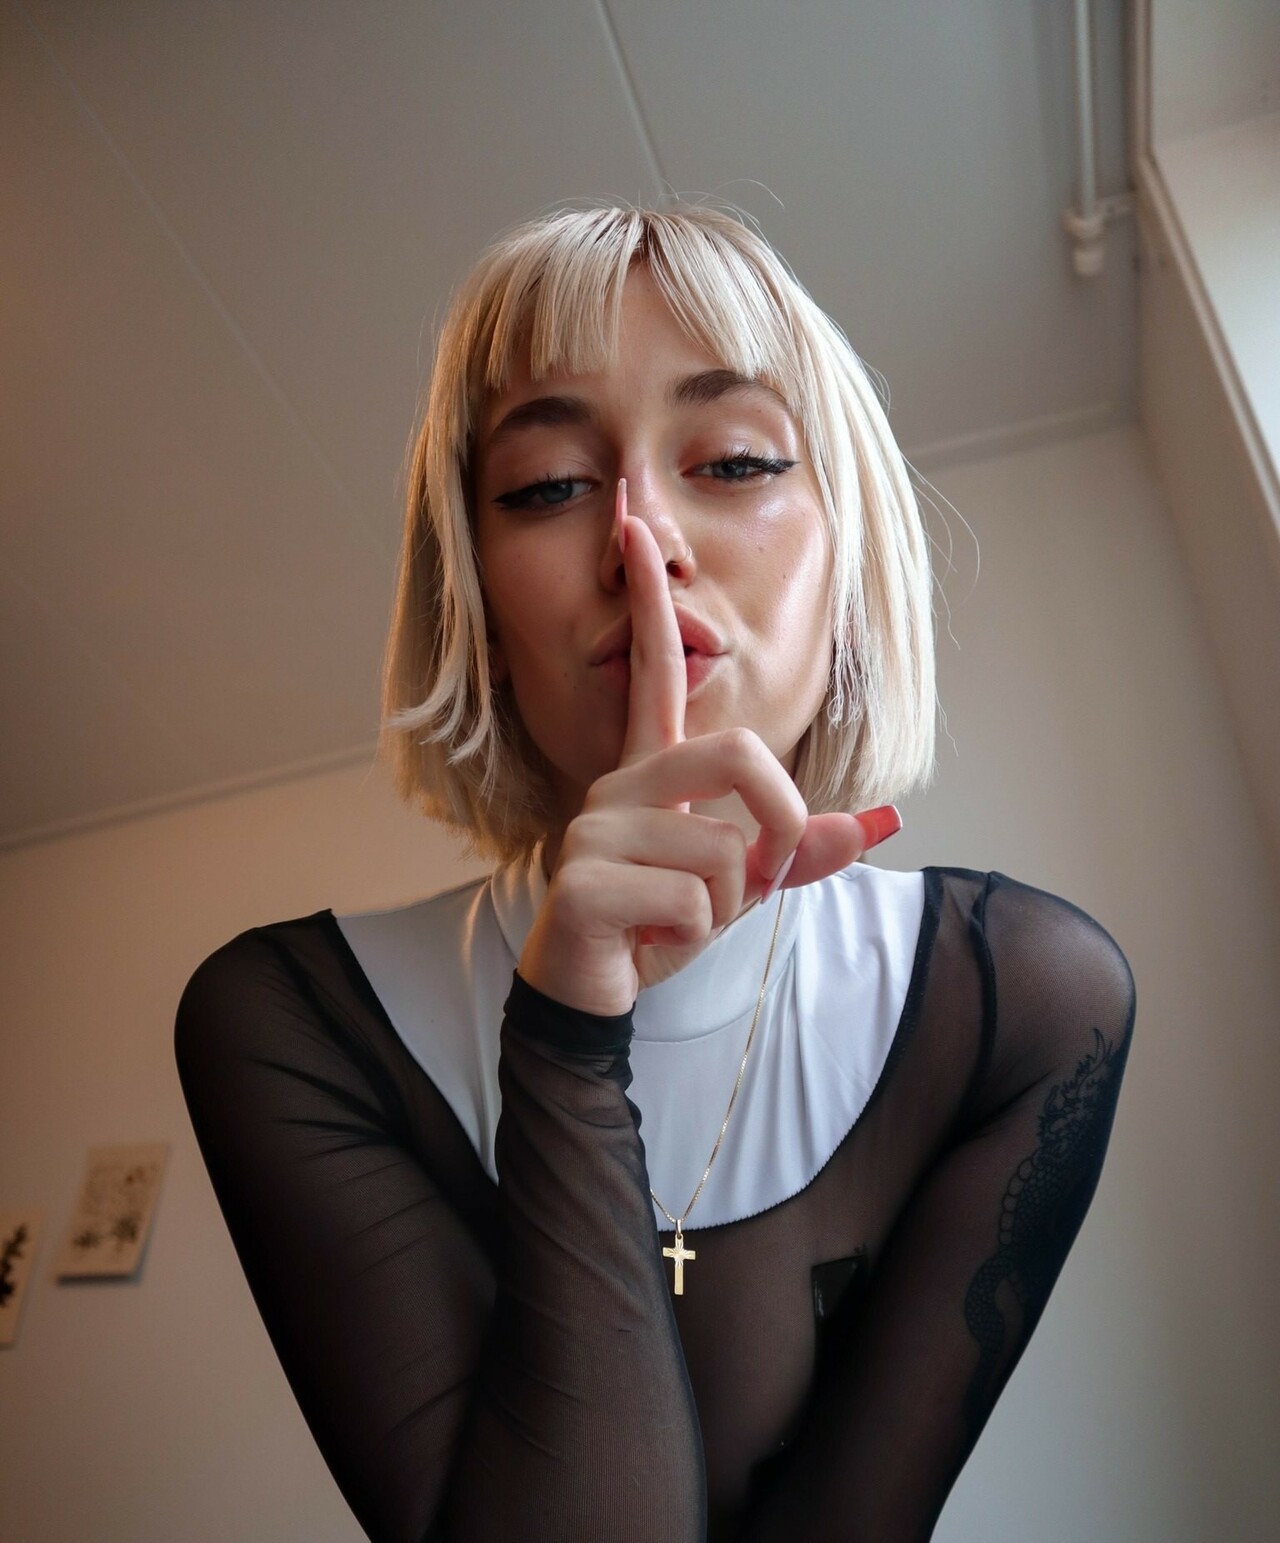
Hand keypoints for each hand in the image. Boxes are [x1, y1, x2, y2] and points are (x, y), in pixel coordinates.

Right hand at [517, 478, 901, 1016]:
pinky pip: (692, 901)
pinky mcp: (583, 883)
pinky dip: (693, 937)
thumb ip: (804, 847)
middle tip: (759, 877)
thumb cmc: (660, 923)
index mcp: (653, 772)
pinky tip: (649, 942)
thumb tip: (887, 820)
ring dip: (725, 907)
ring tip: (675, 921)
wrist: (594, 990)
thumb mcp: (743, 883)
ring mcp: (594, 829)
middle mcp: (620, 785)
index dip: (653, 600)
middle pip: (738, 754)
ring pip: (722, 853)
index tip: (634, 524)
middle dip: (779, 824)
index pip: (656, 670)